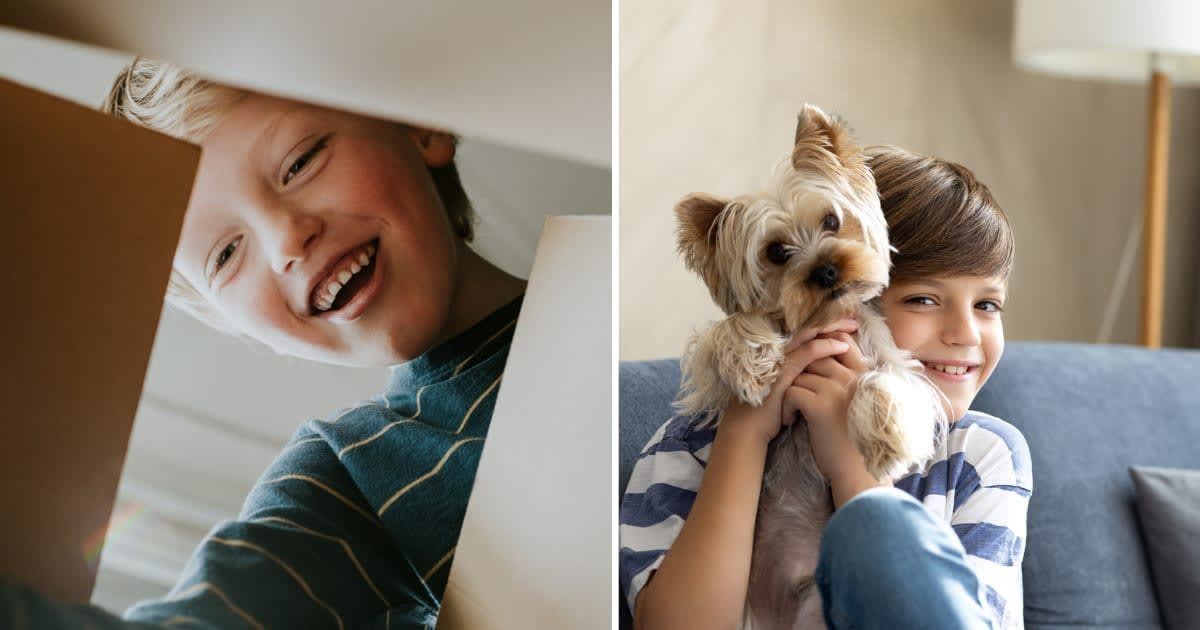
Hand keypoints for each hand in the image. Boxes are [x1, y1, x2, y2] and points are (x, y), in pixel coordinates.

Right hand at [720, 319, 857, 444]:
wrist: (746, 429)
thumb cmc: (766, 411)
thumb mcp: (783, 386)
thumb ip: (796, 373)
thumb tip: (820, 368)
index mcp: (774, 351)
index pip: (802, 330)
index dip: (823, 324)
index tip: (844, 324)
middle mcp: (774, 349)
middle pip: (806, 327)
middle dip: (830, 321)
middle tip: (852, 320)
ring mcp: (777, 358)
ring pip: (808, 334)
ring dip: (831, 330)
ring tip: (851, 327)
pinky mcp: (782, 370)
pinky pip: (807, 352)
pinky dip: (826, 347)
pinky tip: (841, 347)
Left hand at [783, 332, 886, 503]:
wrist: (858, 472)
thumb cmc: (856, 439)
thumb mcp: (858, 402)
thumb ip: (846, 380)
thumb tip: (822, 360)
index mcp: (865, 375)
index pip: (843, 342)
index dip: (822, 344)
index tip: (808, 357)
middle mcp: (852, 378)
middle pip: (815, 356)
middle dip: (800, 371)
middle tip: (794, 393)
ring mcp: (836, 390)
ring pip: (800, 374)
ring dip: (789, 391)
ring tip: (791, 412)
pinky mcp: (820, 407)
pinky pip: (792, 392)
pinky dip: (786, 406)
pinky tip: (789, 421)